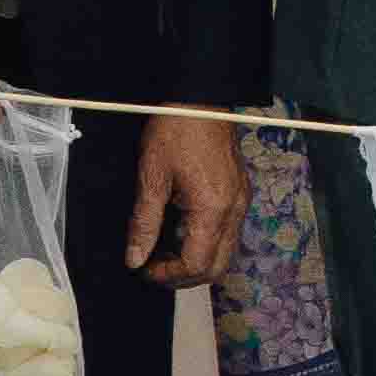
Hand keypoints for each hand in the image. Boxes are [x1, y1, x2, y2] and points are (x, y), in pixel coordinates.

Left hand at [127, 109, 243, 288]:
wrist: (200, 98)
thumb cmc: (176, 130)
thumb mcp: (152, 177)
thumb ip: (144, 223)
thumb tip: (135, 258)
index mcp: (213, 208)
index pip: (196, 264)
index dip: (168, 275)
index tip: (145, 269)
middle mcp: (234, 210)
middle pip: (217, 267)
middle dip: (184, 276)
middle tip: (154, 267)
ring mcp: (241, 202)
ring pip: (225, 253)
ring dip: (195, 260)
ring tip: (164, 249)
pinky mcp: (240, 193)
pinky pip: (227, 232)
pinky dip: (205, 242)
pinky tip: (181, 229)